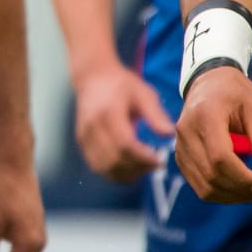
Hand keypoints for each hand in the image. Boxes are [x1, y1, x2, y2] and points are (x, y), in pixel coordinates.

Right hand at [72, 62, 174, 182]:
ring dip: (126, 173)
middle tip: (156, 166)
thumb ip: (156, 114)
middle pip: (114, 158)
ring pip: (104, 167)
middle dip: (138, 167)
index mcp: (108, 112)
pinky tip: (129, 168)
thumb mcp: (143, 93)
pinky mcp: (82, 142)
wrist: (92, 77)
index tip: (160, 160)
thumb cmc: (122, 85)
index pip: (125, 143)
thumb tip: (170, 134)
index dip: (143, 157)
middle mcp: (92, 126)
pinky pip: (97, 166)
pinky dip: (114, 173)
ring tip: (143, 168)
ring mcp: (84, 136)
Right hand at [174, 67, 251, 202]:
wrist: (208, 82)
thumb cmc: (236, 93)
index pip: (220, 157)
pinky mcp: (180, 155)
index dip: (244, 178)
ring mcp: (179, 145)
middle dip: (243, 191)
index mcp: (204, 115)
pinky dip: (221, 193)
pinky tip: (240, 188)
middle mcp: (185, 131)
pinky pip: (198, 184)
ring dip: (232, 197)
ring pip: (203, 186)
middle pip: (212, 175)